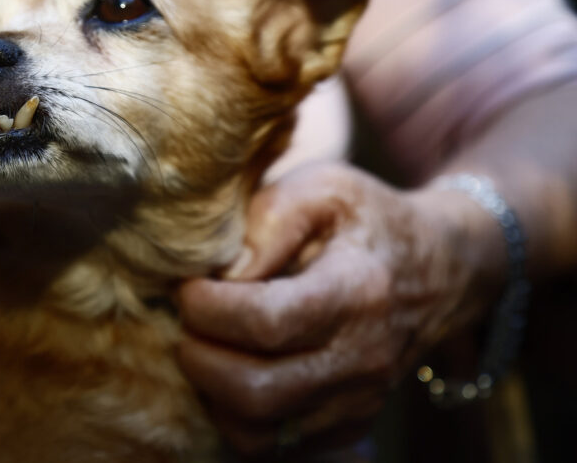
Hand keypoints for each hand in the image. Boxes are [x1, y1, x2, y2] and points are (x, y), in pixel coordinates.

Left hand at [176, 163, 505, 457]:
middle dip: (199, 356)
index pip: (266, 322)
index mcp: (357, 292)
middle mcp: (363, 359)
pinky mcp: (349, 425)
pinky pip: (272, 446)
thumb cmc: (367, 221)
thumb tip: (223, 273)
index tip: (188, 286)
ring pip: (258, 429)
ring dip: (211, 390)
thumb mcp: (323, 188)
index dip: (209, 308)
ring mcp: (359, 400)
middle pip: (256, 389)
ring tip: (205, 344)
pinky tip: (229, 370)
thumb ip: (268, 219)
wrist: (439, 270)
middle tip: (187, 320)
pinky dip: (234, 415)